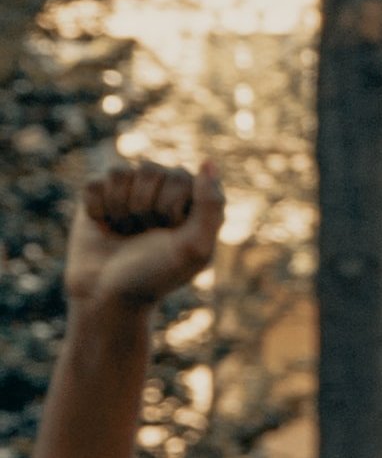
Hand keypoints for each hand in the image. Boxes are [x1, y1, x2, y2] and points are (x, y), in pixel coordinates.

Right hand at [68, 161, 220, 316]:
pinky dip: (97, 209)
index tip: (171, 232)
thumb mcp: (195, 248)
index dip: (171, 207)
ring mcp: (129, 189)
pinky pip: (95, 183)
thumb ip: (211, 206)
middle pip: (150, 169)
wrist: (107, 294)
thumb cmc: (156, 274)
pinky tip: (104, 226)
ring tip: (127, 230)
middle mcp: (162, 188)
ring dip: (121, 208)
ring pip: (121, 172)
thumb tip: (208, 162)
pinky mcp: (98, 194)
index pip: (182, 176)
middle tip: (146, 234)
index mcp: (192, 198)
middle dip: (146, 208)